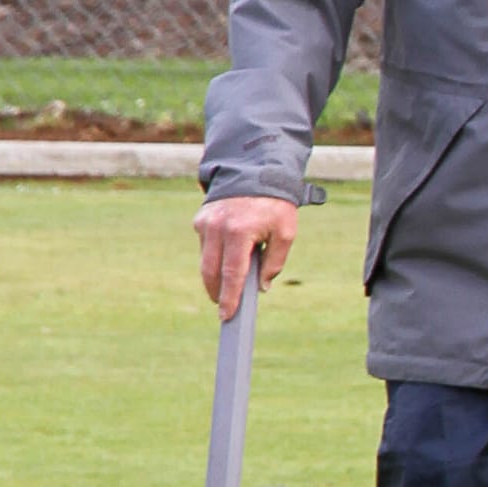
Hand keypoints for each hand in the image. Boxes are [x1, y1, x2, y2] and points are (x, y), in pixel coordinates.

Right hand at [194, 195, 298, 317]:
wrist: (256, 171)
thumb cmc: (275, 205)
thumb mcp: (286, 233)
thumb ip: (274, 262)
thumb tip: (261, 287)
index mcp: (240, 231)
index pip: (232, 273)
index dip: (229, 297)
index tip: (226, 315)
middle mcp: (218, 227)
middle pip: (211, 271)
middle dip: (217, 293)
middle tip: (225, 308)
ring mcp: (206, 222)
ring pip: (205, 261)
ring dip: (215, 276)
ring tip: (228, 286)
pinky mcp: (201, 219)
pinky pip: (205, 247)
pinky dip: (215, 257)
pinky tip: (227, 257)